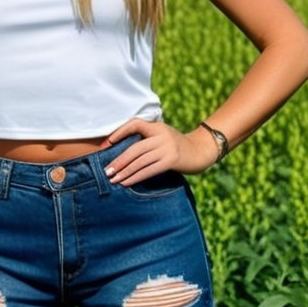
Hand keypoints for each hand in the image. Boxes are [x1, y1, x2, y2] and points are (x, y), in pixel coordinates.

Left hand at [104, 118, 218, 183]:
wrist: (201, 151)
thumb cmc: (176, 145)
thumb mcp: (162, 136)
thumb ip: (147, 139)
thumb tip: (121, 150)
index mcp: (157, 127)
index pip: (135, 124)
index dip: (119, 131)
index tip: (107, 143)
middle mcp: (161, 135)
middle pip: (134, 148)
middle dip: (118, 161)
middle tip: (106, 171)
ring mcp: (167, 148)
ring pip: (140, 161)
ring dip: (124, 171)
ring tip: (113, 179)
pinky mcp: (171, 161)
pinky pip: (149, 170)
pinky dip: (135, 177)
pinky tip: (126, 183)